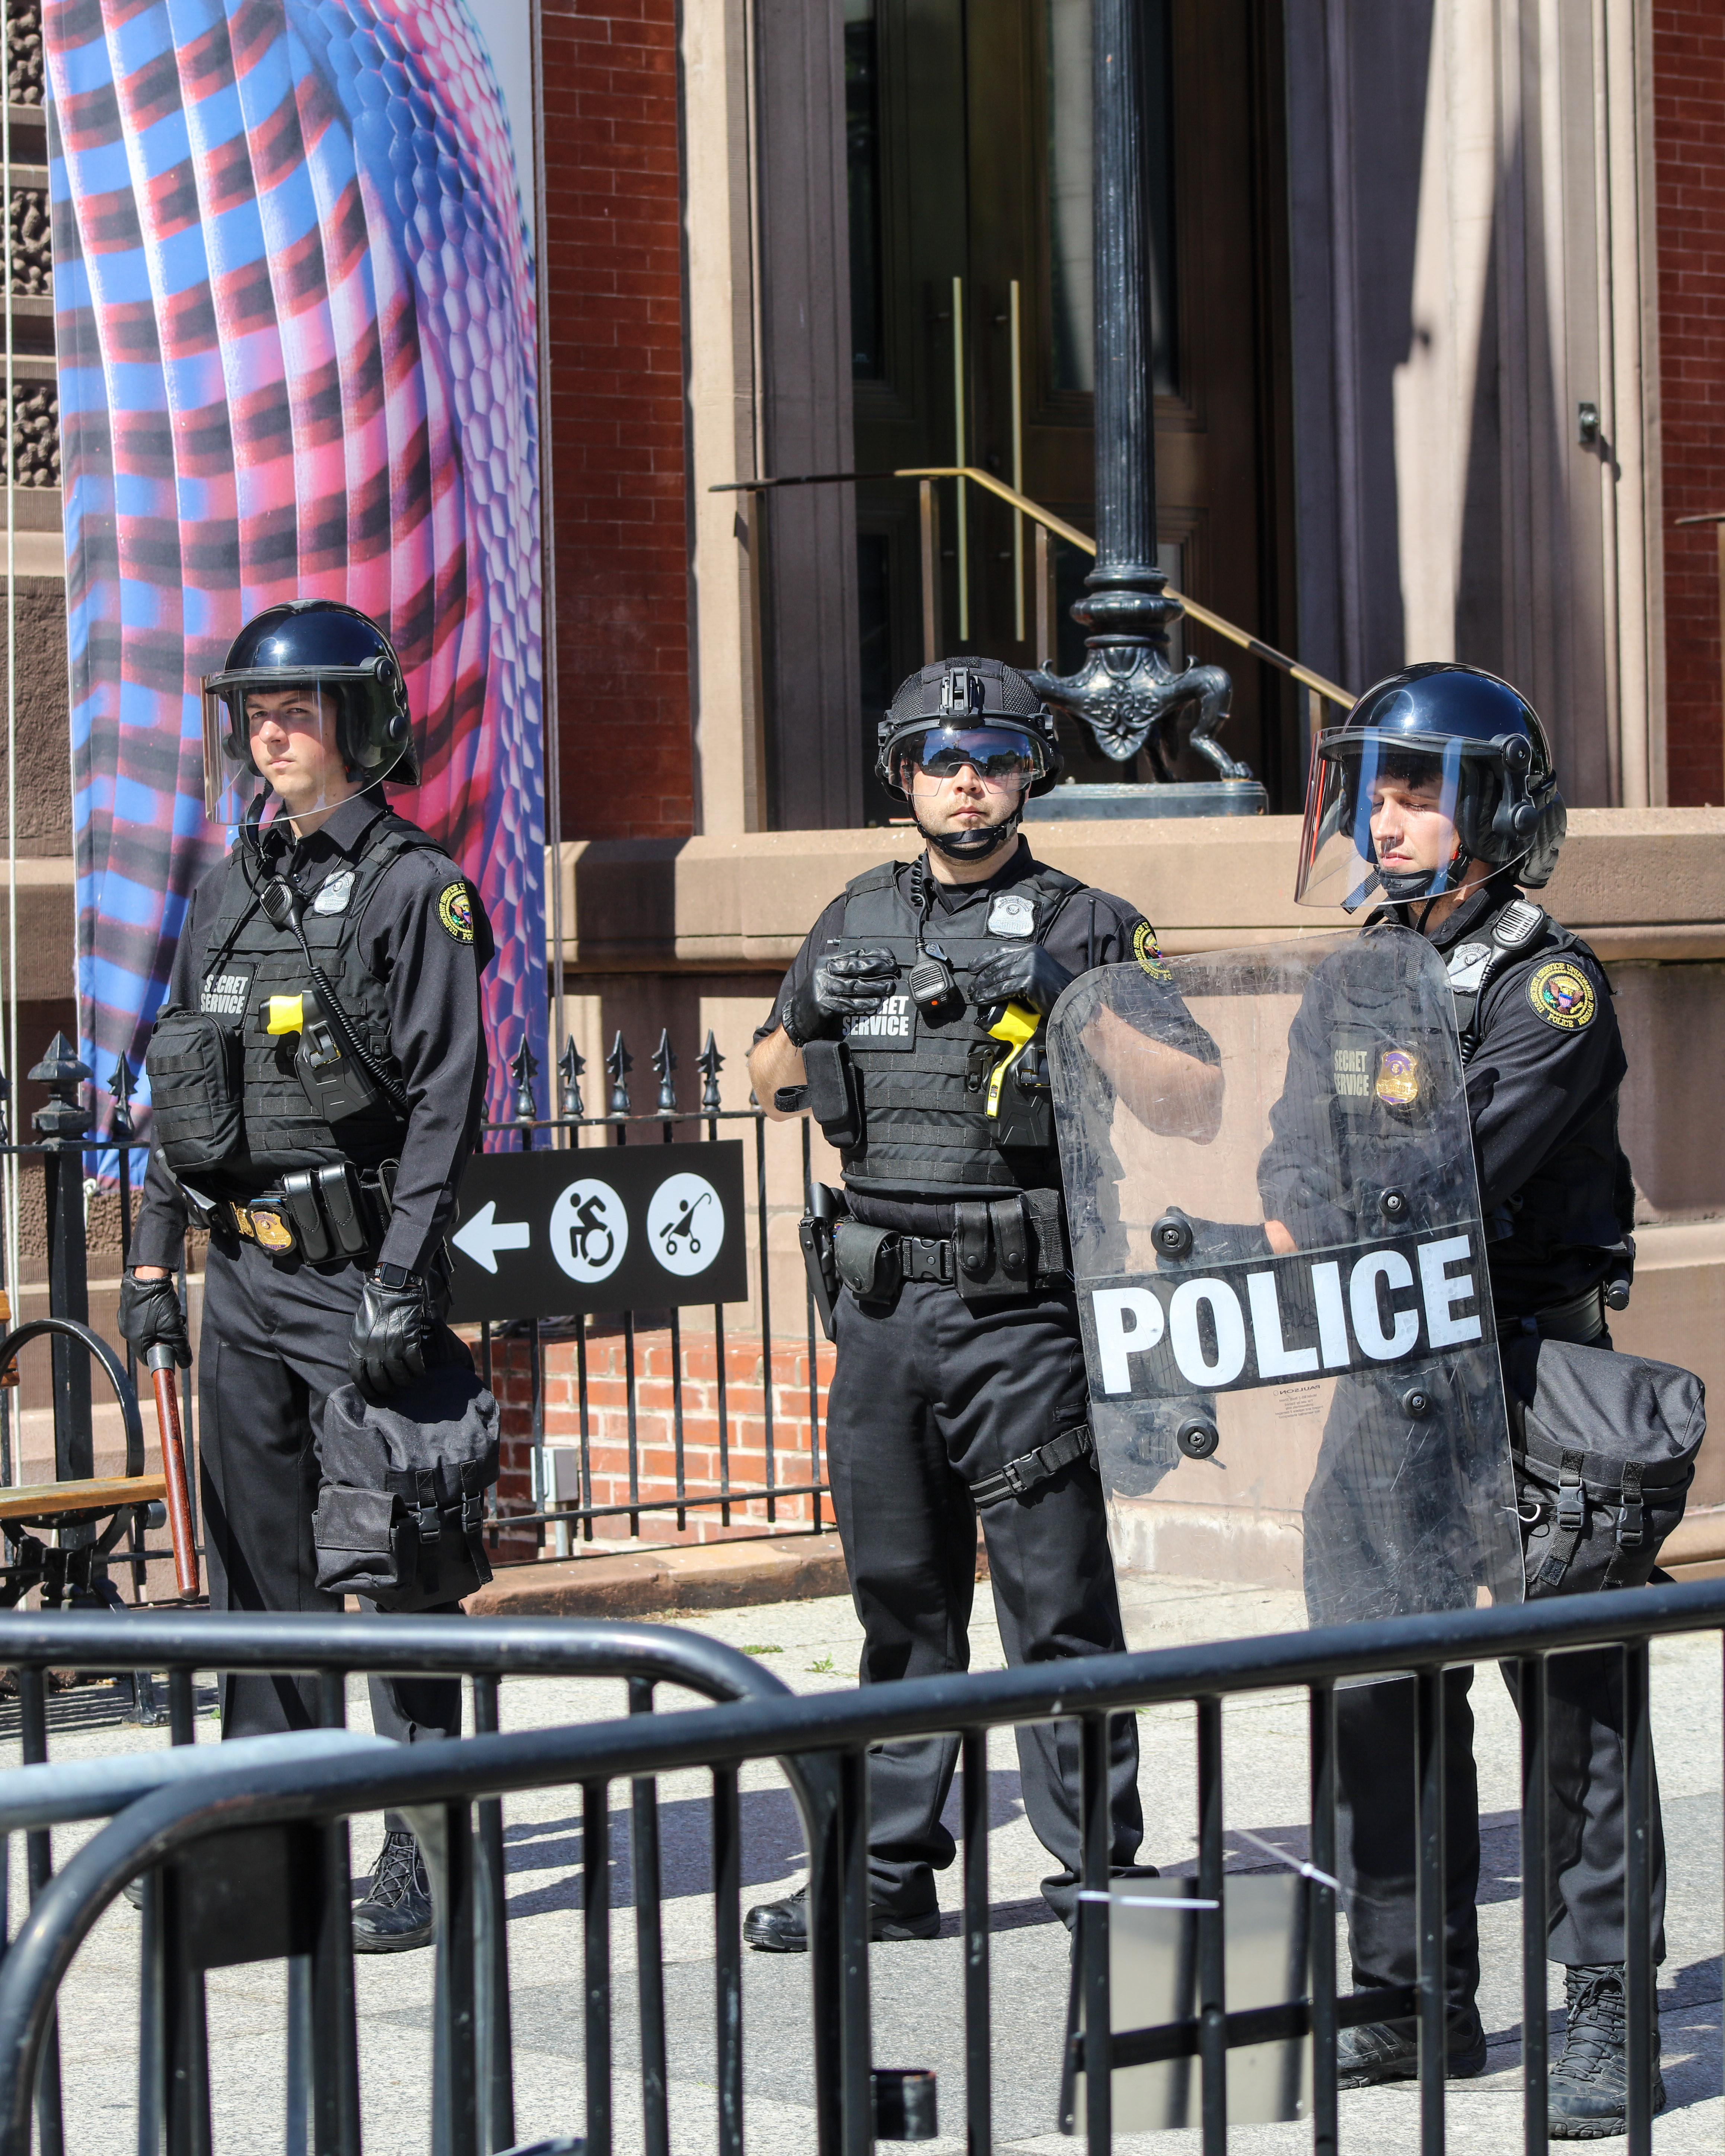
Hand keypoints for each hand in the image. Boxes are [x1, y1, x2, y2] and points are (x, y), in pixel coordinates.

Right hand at [117, 1272, 191, 1367]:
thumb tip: (185, 1363)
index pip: (148, 1358)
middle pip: (150, 1343)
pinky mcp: (129, 1308)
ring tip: (174, 1316)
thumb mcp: (173, 1329)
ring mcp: (126, 1319)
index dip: (164, 1356)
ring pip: (149, 1330)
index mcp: (135, 1340)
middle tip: (177, 1329)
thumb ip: (180, 1348)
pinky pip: (144, 1319)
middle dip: (166, 1338)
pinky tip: (165, 1308)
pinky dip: (156, 1317)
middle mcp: (127, 1331)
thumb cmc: (158, 1303)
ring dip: (164, 1327)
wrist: (147, 1277)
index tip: (175, 1350)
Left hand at [349, 1270, 433, 1395]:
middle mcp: (373, 1351)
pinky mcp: (409, 1341)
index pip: (359, 1377)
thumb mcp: (359, 1329)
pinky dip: (418, 1371)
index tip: (375, 1396)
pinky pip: (415, 1364)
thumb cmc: (375, 1307)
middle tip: (394, 1392)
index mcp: (357, 1347)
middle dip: (388, 1390)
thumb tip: (367, 1366)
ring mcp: (392, 1347)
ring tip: (409, 1383)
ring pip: (399, 1376)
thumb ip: (362, 1348)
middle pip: (380, 1381)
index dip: (368, 1390)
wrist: (391, 1289)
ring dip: (405, 1383)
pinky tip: (420, 1372)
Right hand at [781, 947, 897, 1046]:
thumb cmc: (819, 993)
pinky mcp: (823, 1005)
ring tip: (890, 987)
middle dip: (876, 966)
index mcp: (826, 961)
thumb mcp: (829, 975)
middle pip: (854, 967)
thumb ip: (846, 968)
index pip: (853, 954)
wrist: (797, 1015)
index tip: (890, 956)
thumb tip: (875, 963)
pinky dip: (863, 1003)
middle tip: (893, 968)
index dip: (873, 954)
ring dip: (874, 987)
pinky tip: (876, 1003)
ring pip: (853, 986)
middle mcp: (823, 972)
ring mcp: (822, 989)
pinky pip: (847, 1004)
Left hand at [970, 942, 1074, 1018]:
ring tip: (974, 996)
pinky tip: (983, 1000)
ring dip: (983, 988)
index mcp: (1031, 950)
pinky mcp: (1029, 982)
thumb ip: (1021, 968)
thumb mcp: (1038, 971)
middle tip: (972, 988)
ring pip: (998, 978)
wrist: (1072, 1001)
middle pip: (997, 965)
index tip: (972, 968)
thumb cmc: (1056, 990)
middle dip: (982, 977)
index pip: (1001, 952)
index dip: (984, 960)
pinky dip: (990, 995)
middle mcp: (1030, 956)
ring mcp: (1030, 968)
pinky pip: (1003, 989)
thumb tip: (997, 975)